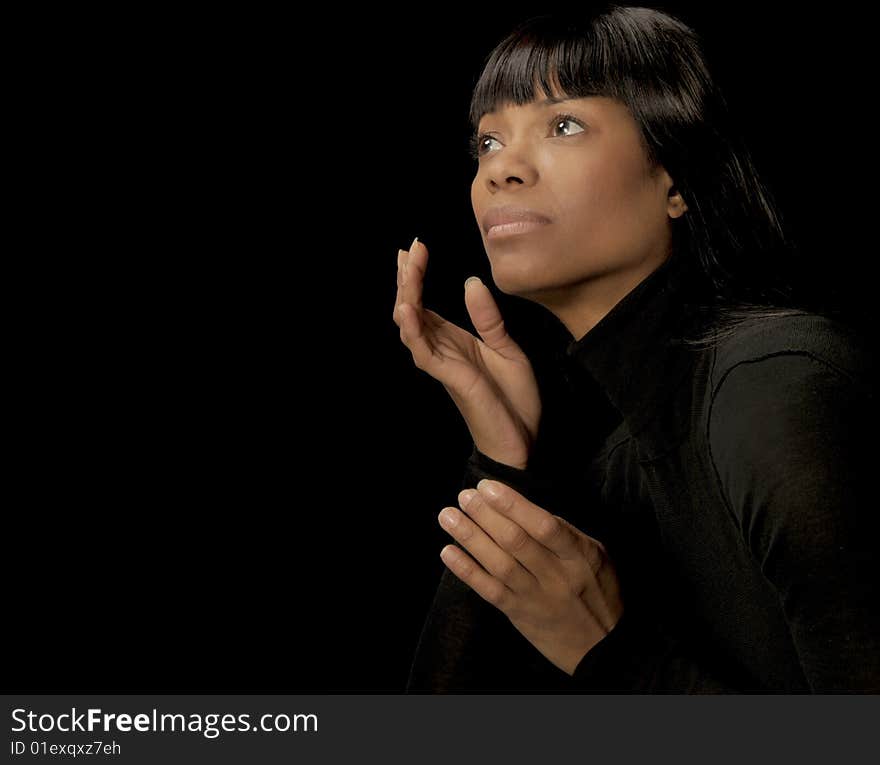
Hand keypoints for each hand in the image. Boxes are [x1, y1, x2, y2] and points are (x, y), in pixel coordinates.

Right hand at [393, 238, 540, 468]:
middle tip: (408, 248)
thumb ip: (488, 318)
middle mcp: (440, 350)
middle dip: (407, 278)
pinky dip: (413, 329)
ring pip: (411, 327)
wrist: (523, 439)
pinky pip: (423, 352)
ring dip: (406, 296)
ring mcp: (442, 364)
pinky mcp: (450, 377)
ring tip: (406, 268)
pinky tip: (408, 308)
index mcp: (452, 341)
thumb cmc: (513, 400)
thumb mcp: (506, 348)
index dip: (416, 276)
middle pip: (411, 309)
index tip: (414, 247)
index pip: (424, 303)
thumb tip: (470, 282)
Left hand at [436, 478, 622, 676]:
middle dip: (485, 515)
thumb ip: (565, 534)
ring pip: (499, 564)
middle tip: (464, 495)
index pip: (544, 525)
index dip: (513, 504)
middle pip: (516, 541)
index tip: (488, 486)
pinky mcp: (518, 614)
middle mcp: (557, 576)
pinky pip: (489, 591)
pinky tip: (448, 552)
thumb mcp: (596, 557)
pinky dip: (466, 571)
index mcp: (580, 556)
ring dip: (470, 538)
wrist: (603, 648)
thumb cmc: (598, 592)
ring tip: (448, 516)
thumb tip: (526, 509)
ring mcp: (536, 597)